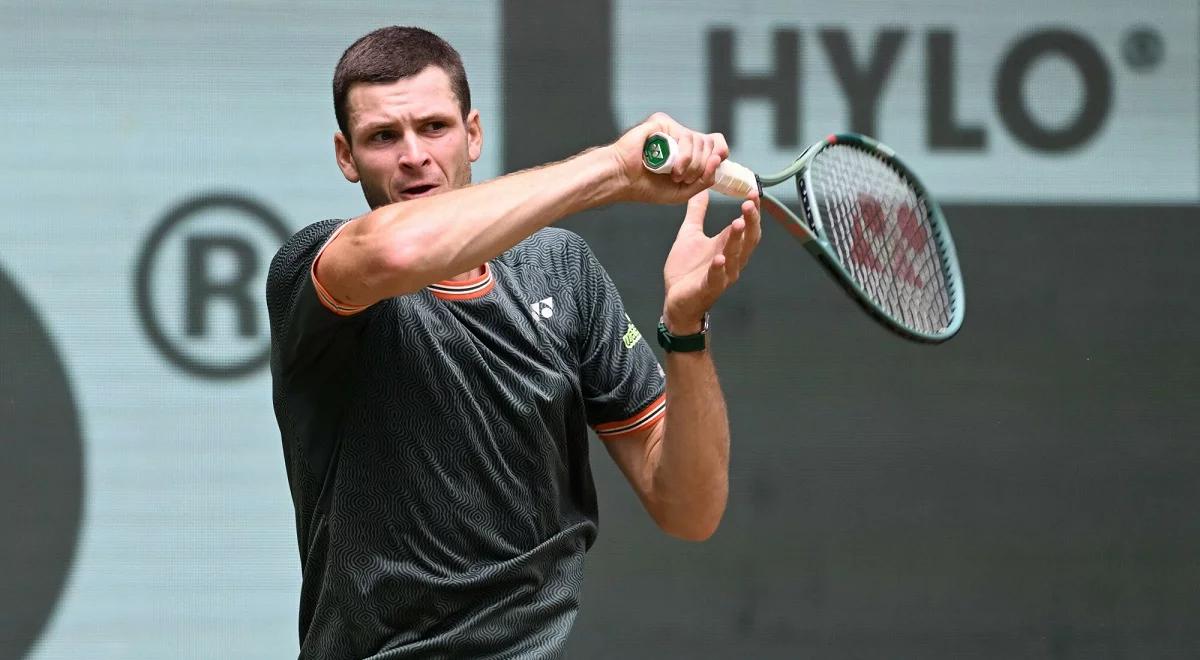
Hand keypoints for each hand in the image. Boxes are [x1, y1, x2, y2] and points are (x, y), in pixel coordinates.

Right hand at [608, 112, 729, 204]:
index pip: (716, 142)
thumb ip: (704, 180)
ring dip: (692, 164)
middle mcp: (682, 137)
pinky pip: (686, 136)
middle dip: (703, 166)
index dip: (720, 152)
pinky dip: (684, 156)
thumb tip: (718, 159)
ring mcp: (672, 129)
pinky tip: (672, 168)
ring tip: (676, 176)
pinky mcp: (663, 122)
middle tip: (686, 179)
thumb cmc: (648, 187)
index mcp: (688, 151)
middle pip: (710, 143)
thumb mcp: (684, 192)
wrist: (623, 180)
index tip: (714, 165)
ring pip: (700, 141)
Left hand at [662, 191, 761, 332]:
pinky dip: (719, 269)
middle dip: (750, 222)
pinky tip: (719, 258)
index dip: (752, 211)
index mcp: (728, 246)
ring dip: (737, 240)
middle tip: (749, 203)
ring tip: (737, 223)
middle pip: (748, 240)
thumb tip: (702, 190)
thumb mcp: (690, 234)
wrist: (675, 300)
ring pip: (735, 257)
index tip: (752, 192)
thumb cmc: (687, 269)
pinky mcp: (708, 289)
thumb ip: (697, 213)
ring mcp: (722, 276)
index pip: (747, 226)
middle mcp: (731, 260)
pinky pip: (716, 279)